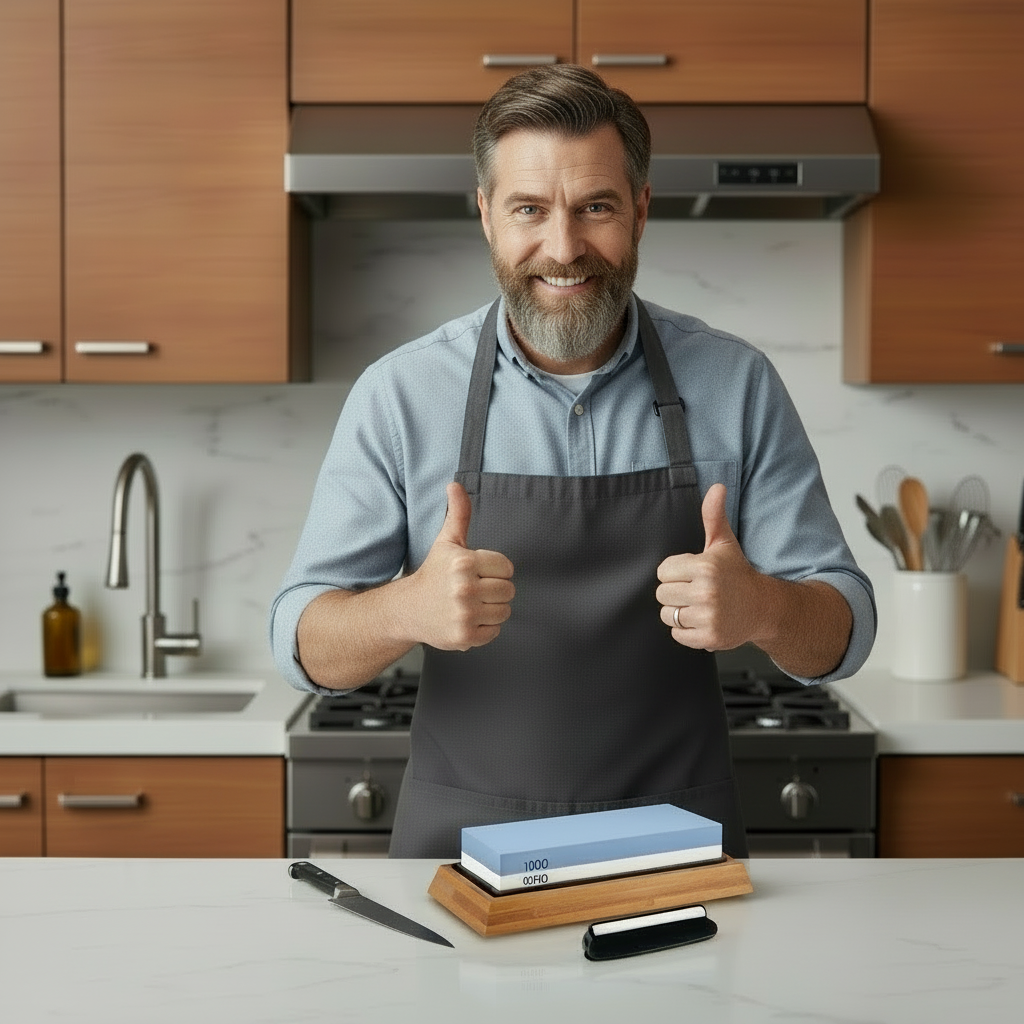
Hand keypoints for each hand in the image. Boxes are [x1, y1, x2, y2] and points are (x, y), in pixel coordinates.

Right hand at [408, 481, 514, 650]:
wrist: (408, 608)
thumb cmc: (434, 573)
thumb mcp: (447, 541)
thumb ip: (458, 513)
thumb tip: (455, 484)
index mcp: (463, 562)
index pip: (506, 567)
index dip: (495, 570)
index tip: (477, 572)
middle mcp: (464, 589)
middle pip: (508, 590)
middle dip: (495, 590)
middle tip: (474, 590)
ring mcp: (464, 615)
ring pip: (504, 611)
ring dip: (492, 609)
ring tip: (472, 604)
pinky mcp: (464, 637)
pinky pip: (495, 632)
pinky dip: (485, 628)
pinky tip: (467, 619)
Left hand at [656, 483, 763, 651]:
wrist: (763, 607)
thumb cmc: (737, 573)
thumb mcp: (724, 543)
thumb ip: (713, 515)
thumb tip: (717, 487)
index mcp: (705, 567)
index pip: (662, 572)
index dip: (675, 573)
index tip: (692, 573)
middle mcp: (707, 592)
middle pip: (662, 594)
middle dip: (676, 592)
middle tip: (696, 590)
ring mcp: (708, 617)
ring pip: (668, 615)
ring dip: (679, 612)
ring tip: (699, 605)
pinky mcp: (709, 638)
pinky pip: (677, 634)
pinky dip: (686, 631)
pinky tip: (703, 620)